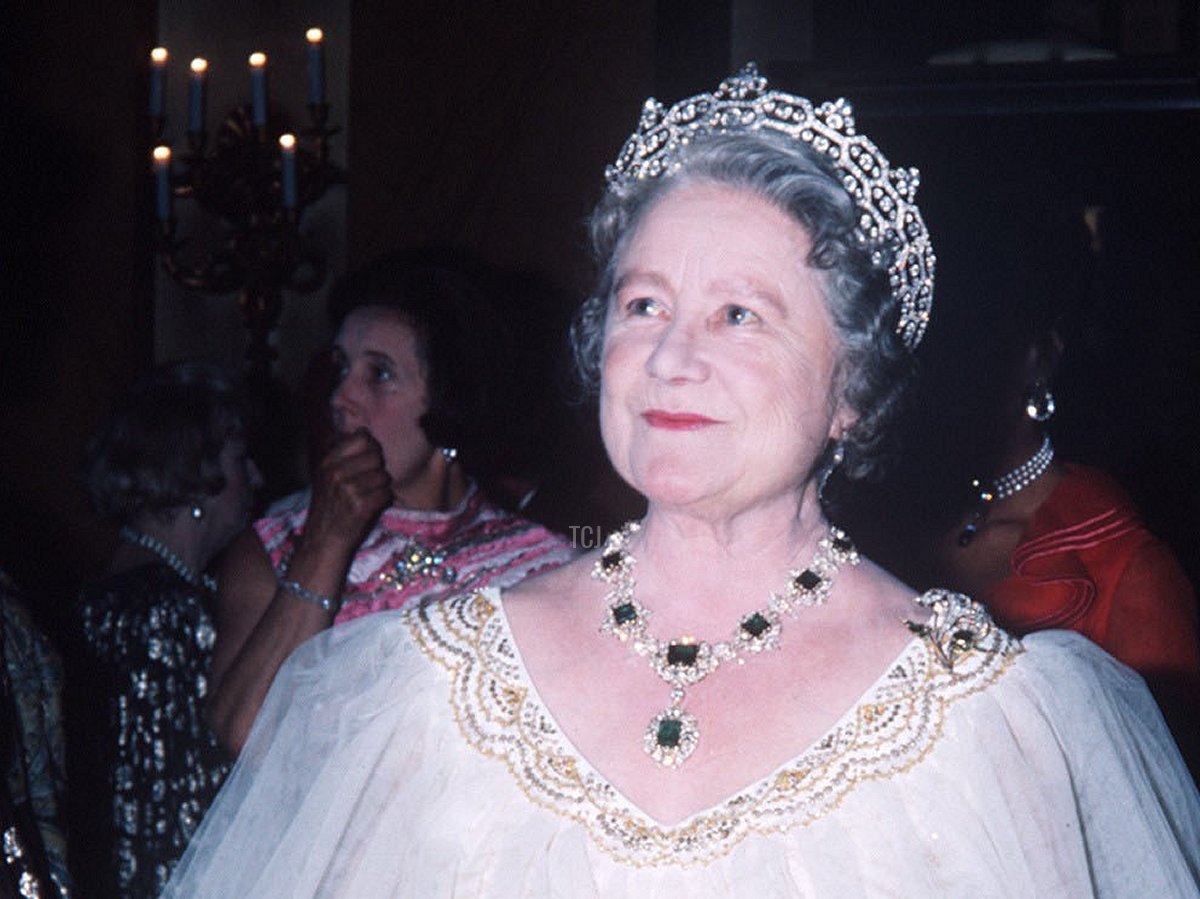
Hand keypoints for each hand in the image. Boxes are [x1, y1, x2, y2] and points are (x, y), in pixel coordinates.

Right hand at [303, 428, 391, 551]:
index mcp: (328, 462)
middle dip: (378, 469)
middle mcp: (336, 473)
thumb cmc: (330, 507)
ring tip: (370, 496)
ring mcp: (348, 490)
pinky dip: (385, 501)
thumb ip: (342, 453)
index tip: (369, 460)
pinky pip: (387, 494)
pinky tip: (373, 506)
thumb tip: (362, 429)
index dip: (372, 448)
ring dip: (382, 487)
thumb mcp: (325, 476)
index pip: (362, 438)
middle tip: (370, 483)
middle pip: (376, 457)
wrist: (324, 541)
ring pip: (384, 476)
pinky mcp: (361, 507)